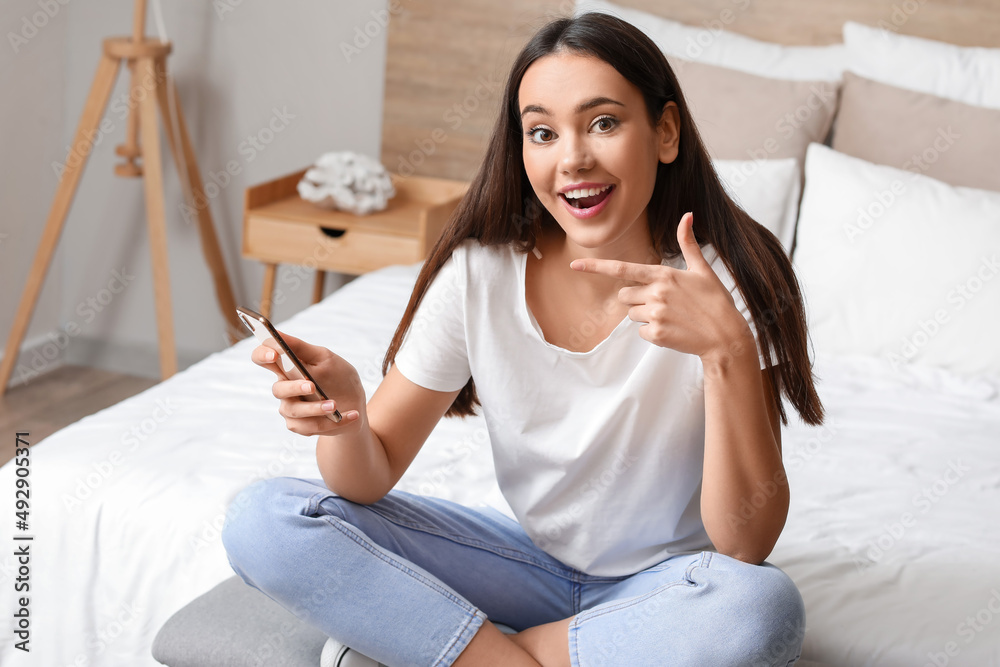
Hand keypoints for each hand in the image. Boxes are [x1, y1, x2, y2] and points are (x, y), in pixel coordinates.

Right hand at [251, 330, 365, 436]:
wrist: (356, 404)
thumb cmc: (339, 377)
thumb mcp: (325, 358)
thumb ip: (301, 348)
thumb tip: (277, 333)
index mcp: (287, 367)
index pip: (263, 358)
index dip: (263, 355)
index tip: (274, 354)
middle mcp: (285, 388)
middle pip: (278, 389)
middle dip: (295, 388)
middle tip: (311, 386)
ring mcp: (290, 408)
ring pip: (294, 411)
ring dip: (316, 408)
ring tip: (335, 405)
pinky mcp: (301, 426)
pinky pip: (310, 427)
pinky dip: (332, 422)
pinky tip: (351, 414)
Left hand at [569, 212, 750, 360]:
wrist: (726, 336)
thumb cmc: (715, 301)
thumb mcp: (702, 270)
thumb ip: (688, 244)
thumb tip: (688, 215)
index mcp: (663, 275)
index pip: (623, 269)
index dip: (596, 267)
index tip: (575, 265)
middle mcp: (656, 293)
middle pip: (624, 295)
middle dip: (636, 299)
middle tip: (662, 303)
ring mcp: (655, 314)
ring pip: (632, 314)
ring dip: (645, 316)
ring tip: (671, 316)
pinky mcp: (656, 334)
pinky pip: (640, 332)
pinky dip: (652, 332)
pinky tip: (672, 329)